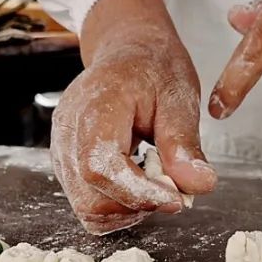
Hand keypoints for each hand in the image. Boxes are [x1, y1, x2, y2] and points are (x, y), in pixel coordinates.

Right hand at [52, 0, 216, 234]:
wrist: (127, 53)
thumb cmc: (152, 69)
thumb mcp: (179, 97)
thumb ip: (184, 144)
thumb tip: (199, 185)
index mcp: (94, 107)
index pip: (101, 167)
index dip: (139, 193)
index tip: (178, 199)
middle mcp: (68, 132)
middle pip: (91, 197)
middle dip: (138, 204)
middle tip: (173, 187)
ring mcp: (62, 151)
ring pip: (88, 208)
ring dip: (128, 208)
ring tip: (155, 180)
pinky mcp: (66, 165)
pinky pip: (87, 204)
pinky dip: (117, 206)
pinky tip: (137, 184)